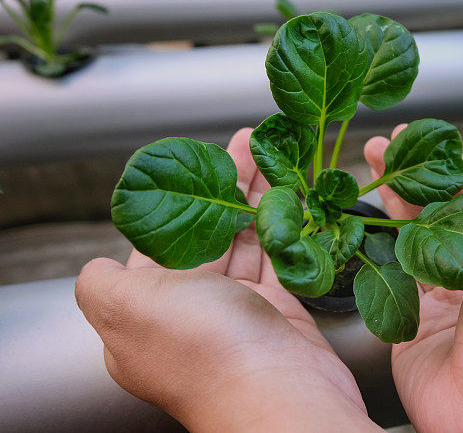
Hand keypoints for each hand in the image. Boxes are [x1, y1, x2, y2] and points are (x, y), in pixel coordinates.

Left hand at [76, 129, 378, 432]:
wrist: (280, 394)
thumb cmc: (204, 350)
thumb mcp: (126, 308)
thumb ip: (100, 283)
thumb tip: (97, 266)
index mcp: (146, 314)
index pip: (155, 244)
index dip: (176, 199)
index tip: (193, 162)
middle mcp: (191, 314)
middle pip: (206, 235)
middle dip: (223, 187)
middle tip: (242, 145)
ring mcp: (238, 313)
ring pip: (245, 241)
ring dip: (256, 197)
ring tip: (267, 155)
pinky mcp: (279, 312)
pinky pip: (278, 259)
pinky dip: (283, 227)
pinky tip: (288, 199)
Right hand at [365, 125, 462, 431]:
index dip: (442, 169)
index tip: (416, 141)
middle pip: (432, 218)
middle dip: (406, 180)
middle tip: (382, 149)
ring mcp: (440, 306)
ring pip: (406, 245)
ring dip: (385, 207)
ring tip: (366, 169)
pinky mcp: (409, 331)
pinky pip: (386, 286)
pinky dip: (372, 256)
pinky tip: (359, 225)